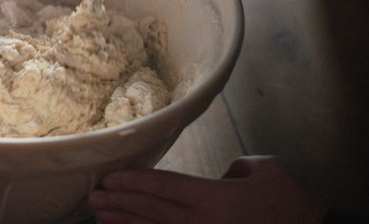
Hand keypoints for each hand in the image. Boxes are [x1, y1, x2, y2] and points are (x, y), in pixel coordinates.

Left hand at [88, 156, 322, 223]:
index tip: (110, 178)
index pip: (164, 187)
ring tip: (100, 217)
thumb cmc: (292, 206)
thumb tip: (224, 175)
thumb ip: (237, 167)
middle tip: (92, 198)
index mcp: (214, 199)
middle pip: (151, 212)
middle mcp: (202, 223)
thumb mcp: (266, 171)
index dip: (134, 182)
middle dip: (119, 203)